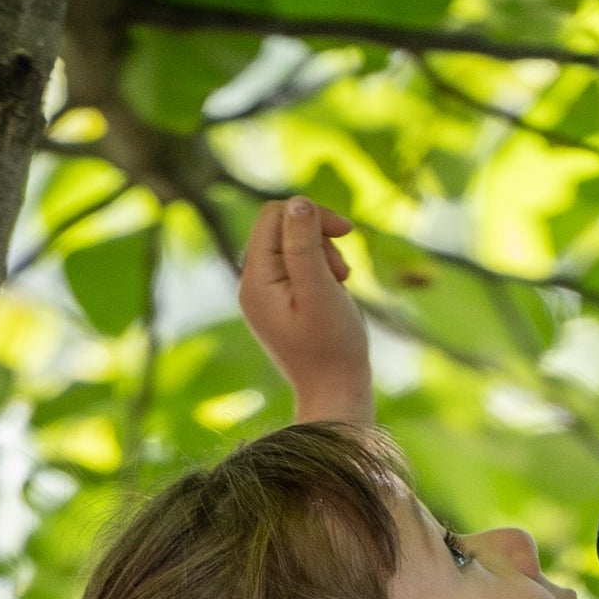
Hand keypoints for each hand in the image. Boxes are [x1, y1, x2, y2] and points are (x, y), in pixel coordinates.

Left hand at [240, 197, 372, 422]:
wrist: (336, 395)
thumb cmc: (333, 347)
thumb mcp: (321, 289)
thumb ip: (305, 245)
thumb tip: (297, 203)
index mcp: (255, 280)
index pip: (275, 216)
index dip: (312, 214)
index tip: (347, 231)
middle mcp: (251, 284)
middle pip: (282, 227)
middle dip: (318, 237)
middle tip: (344, 270)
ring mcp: (263, 295)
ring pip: (292, 245)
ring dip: (323, 253)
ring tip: (343, 282)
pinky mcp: (279, 303)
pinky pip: (296, 266)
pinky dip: (320, 269)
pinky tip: (336, 289)